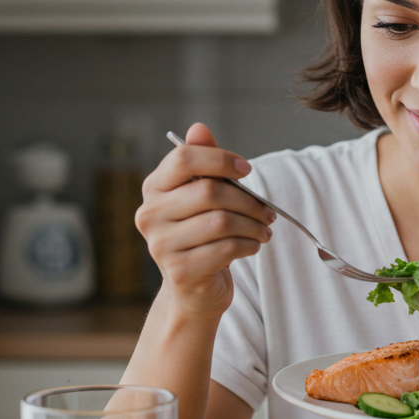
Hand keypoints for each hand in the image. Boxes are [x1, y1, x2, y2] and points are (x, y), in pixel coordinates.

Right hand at [135, 123, 275, 317]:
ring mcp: (161, 245)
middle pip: (210, 192)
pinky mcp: (180, 271)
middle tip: (268, 211)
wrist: (193, 290)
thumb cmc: (201, 235)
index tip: (247, 169)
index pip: (184, 158)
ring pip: (222, 222)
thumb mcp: (201, 197)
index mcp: (154, 188)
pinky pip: (227, 248)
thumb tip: (199, 128)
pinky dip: (249, 245)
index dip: (221, 159)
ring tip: (264, 229)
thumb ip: (202, 162)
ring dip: (253, 225)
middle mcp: (150, 215)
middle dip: (248, 200)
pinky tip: (253, 246)